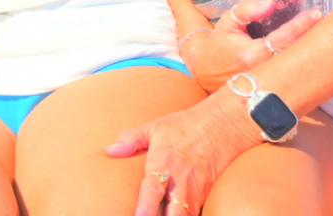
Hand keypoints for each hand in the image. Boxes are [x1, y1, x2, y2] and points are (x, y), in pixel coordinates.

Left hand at [106, 91, 259, 215]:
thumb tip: (109, 150)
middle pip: (174, 213)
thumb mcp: (154, 127)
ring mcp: (196, 193)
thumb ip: (131, 140)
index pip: (153, 190)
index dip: (146, 207)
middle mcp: (181, 183)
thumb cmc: (184, 126)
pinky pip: (197, 215)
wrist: (223, 126)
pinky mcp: (207, 198)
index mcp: (163, 165)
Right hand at [181, 0, 320, 91]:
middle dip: (314, 40)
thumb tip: (272, 2)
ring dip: (312, 53)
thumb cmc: (219, 44)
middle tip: (328, 25)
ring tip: (326, 37)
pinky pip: (296, 80)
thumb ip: (247, 9)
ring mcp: (269, 86)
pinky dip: (306, 67)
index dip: (301, 25)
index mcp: (252, 55)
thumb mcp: (228, 22)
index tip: (316, 13)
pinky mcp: (274, 93)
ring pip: (298, 69)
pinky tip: (314, 56)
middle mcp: (263, 73)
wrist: (206, 73)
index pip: (283, 38)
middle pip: (297, 55)